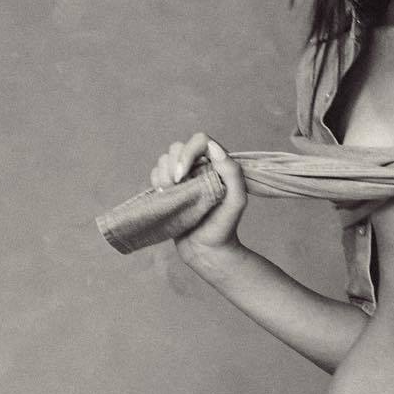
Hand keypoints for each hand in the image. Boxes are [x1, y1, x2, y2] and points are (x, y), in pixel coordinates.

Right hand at [148, 131, 247, 262]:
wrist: (207, 251)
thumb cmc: (224, 227)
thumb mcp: (237, 201)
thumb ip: (232, 172)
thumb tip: (213, 148)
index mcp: (218, 166)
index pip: (200, 141)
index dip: (187, 152)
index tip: (183, 175)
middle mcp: (200, 168)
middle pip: (177, 147)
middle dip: (172, 165)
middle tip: (176, 186)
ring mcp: (184, 178)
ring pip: (164, 159)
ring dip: (163, 174)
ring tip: (170, 193)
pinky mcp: (171, 189)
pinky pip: (156, 173)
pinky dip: (156, 181)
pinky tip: (165, 196)